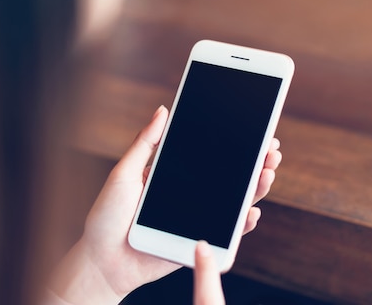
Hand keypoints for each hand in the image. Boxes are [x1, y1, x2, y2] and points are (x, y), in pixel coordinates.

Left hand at [49, 105, 281, 303]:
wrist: (101, 262)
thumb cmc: (106, 217)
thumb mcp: (123, 173)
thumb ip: (145, 144)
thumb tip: (163, 109)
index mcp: (174, 174)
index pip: (210, 155)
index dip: (233, 143)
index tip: (255, 129)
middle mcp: (190, 194)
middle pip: (229, 176)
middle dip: (255, 162)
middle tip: (271, 149)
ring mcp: (196, 218)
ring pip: (234, 202)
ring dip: (256, 188)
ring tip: (267, 173)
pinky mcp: (197, 242)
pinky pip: (226, 233)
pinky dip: (243, 224)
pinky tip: (252, 212)